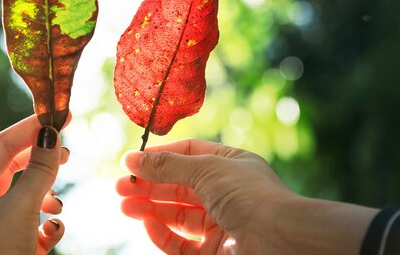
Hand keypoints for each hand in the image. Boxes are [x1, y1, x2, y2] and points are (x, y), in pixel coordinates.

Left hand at [0, 114, 70, 254]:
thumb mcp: (21, 205)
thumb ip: (40, 168)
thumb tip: (52, 133)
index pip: (1, 145)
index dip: (30, 127)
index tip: (59, 114)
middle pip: (16, 167)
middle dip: (43, 161)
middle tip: (67, 150)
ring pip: (29, 193)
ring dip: (48, 195)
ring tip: (57, 201)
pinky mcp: (16, 243)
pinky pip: (36, 220)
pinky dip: (49, 223)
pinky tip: (52, 230)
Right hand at [116, 139, 377, 254]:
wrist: (280, 240)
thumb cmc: (250, 196)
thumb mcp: (207, 170)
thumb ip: (169, 166)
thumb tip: (135, 158)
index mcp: (231, 164)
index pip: (189, 154)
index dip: (160, 157)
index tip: (131, 162)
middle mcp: (226, 192)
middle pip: (180, 186)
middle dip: (150, 185)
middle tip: (120, 186)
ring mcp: (221, 223)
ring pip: (177, 215)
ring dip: (150, 208)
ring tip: (124, 204)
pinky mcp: (215, 252)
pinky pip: (182, 243)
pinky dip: (163, 233)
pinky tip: (147, 223)